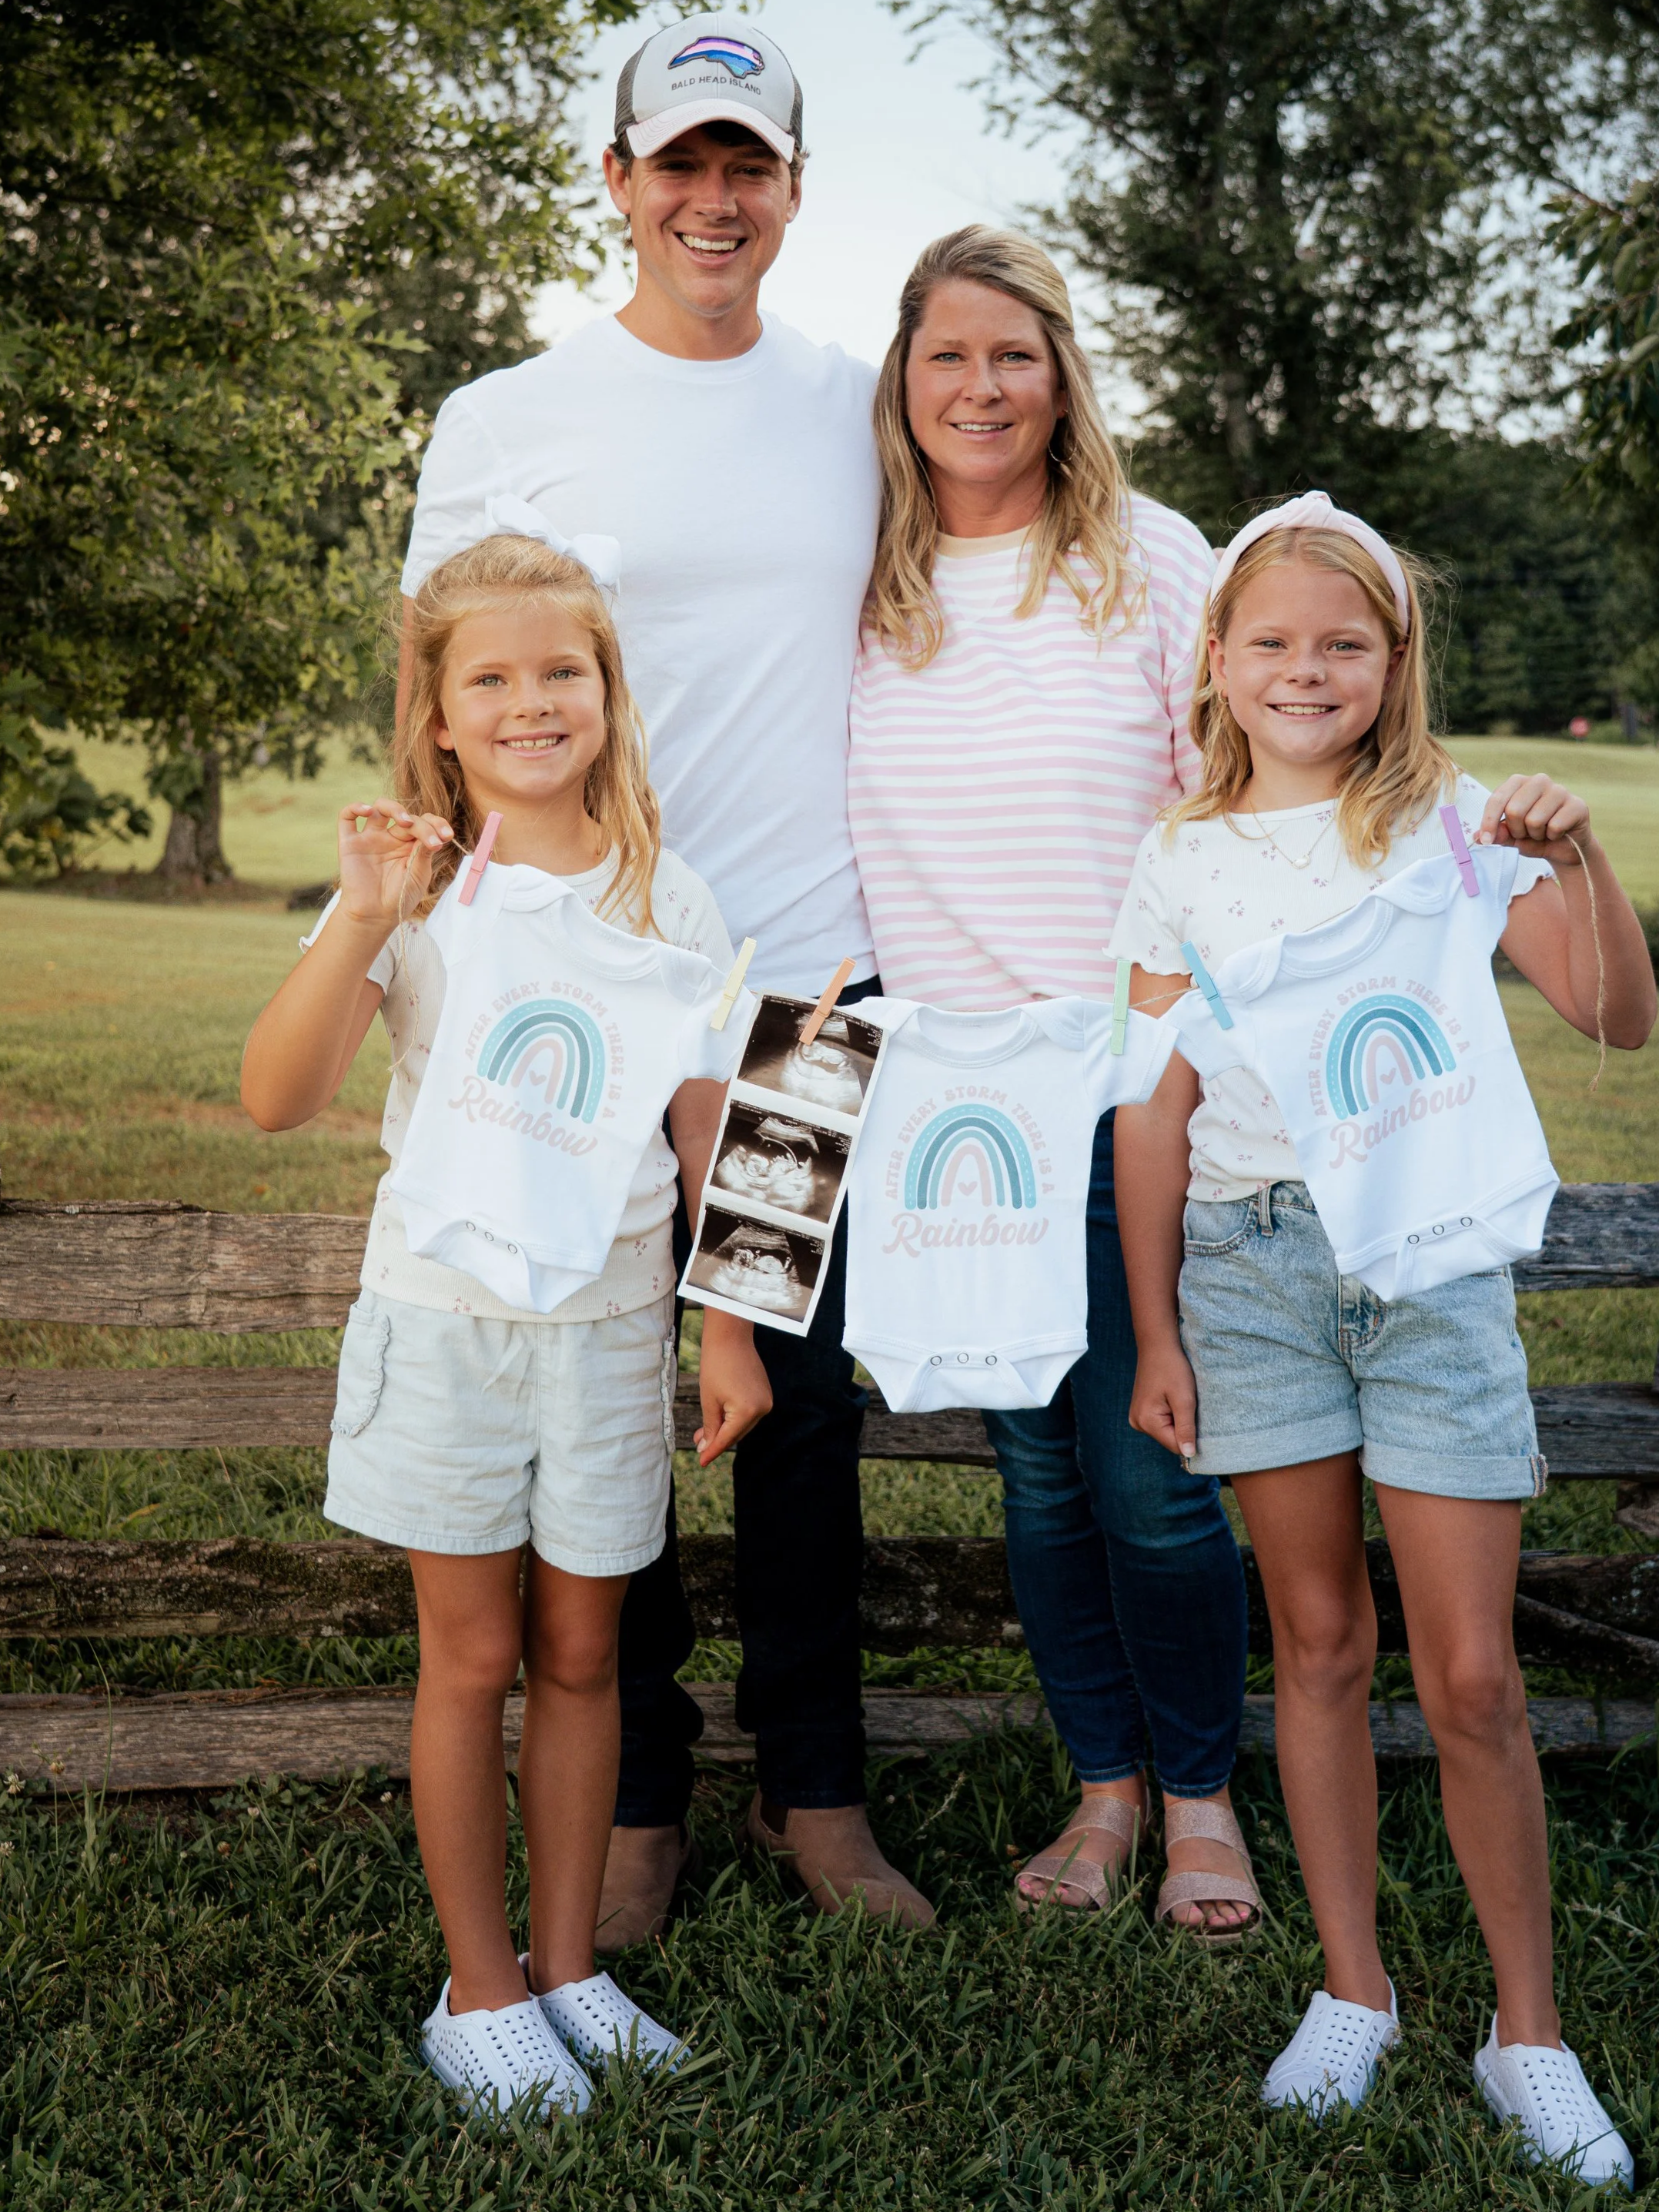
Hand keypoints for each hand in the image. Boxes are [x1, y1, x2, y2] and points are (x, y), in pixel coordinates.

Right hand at [336, 797, 453, 930]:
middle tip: (432, 840)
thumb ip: (424, 853)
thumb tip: (433, 833)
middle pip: (407, 817)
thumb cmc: (399, 897)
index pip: (424, 822)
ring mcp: (371, 838)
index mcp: (411, 844)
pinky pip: (347, 817)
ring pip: (380, 807)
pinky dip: (355, 807)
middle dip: (423, 825)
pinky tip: (368, 811)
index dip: (436, 824)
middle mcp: (391, 837)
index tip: (447, 836)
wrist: (375, 916)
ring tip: (406, 822)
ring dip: (394, 808)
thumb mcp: (419, 875)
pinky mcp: (350, 843)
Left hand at [693, 1312, 771, 1464]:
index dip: (712, 1451)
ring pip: (743, 1425)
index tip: (701, 1462)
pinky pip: (749, 1413)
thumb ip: (710, 1427)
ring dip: (725, 1428)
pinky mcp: (766, 1393)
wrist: (730, 1337)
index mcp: (747, 1411)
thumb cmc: (715, 1366)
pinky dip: (734, 1417)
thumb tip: (706, 1448)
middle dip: (717, 1439)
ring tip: (704, 1431)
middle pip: (737, 1434)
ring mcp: (767, 1401)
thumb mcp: (709, 1400)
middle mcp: (762, 1408)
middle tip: (698, 1443)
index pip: (727, 1438)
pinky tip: (719, 1416)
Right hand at [1129, 1338, 1197, 1459]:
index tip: (1199, 1418)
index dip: (1192, 1436)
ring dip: (1179, 1420)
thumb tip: (1189, 1455)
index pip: (1176, 1445)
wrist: (1157, 1345)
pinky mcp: (1141, 1411)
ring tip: (1180, 1399)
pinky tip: (1174, 1398)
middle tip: (1189, 1403)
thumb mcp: (1184, 1399)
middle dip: (1184, 1427)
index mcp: (1146, 1421)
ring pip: (1167, 1431)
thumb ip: (1186, 1428)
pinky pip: (1162, 1422)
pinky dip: (1172, 1415)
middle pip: (1170, 1439)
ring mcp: (1137, 1417)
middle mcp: (1137, 1422)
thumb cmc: (1172, 1368)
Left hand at [1476, 775, 1593, 868]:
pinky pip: (1555, 826)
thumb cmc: (1533, 838)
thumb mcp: (1511, 838)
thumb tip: (1479, 837)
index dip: (1489, 822)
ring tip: (1542, 832)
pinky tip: (1558, 833)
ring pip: (1534, 820)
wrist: (1564, 849)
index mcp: (1518, 783)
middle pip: (1514, 810)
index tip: (1485, 841)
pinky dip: (1553, 836)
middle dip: (1517, 830)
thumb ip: (1497, 835)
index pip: (1497, 799)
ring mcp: (1560, 790)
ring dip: (1535, 835)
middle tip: (1525, 834)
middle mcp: (1539, 780)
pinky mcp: (1577, 804)